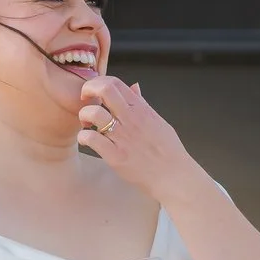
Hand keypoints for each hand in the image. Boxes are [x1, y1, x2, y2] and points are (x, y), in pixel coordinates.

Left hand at [78, 76, 202, 200]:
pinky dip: (84, 137)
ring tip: (87, 124)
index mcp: (141, 109)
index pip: (116, 82)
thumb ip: (143, 104)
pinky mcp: (116, 156)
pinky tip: (87, 141)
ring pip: (94, 113)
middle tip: (85, 101)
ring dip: (84, 115)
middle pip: (104, 89)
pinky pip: (91, 138)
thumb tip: (134, 87)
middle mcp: (131, 119)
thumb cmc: (169, 152)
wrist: (175, 176)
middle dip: (88, 90)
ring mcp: (123, 137)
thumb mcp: (158, 121)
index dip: (99, 82)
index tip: (95, 93)